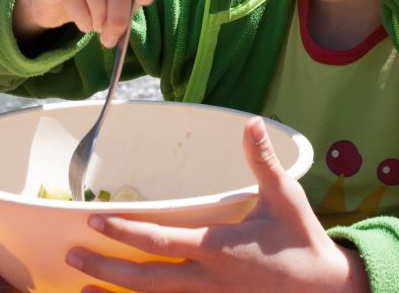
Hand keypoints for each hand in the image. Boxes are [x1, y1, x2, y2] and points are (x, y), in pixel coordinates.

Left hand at [66, 117, 369, 292]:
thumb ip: (262, 161)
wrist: (326, 291)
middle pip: (146, 280)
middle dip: (106, 268)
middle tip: (72, 255)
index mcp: (221, 248)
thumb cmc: (302, 240)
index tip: (95, 222)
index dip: (126, 232)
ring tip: (81, 287)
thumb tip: (250, 123)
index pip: (162, 241)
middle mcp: (209, 281)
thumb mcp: (284, 197)